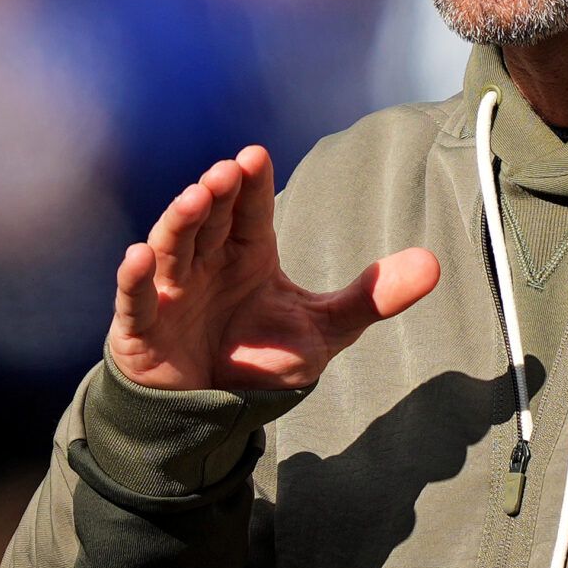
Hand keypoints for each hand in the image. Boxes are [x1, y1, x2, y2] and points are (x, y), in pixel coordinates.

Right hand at [109, 145, 439, 391]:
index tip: (254, 157)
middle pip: (210, 218)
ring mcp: (170, 292)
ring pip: (172, 247)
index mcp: (247, 253)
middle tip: (227, 170)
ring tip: (194, 196)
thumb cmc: (261, 357)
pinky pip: (133, 300)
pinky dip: (132, 279)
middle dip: (216, 193)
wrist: (215, 411)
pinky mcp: (141, 328)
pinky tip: (136, 255)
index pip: (249, 209)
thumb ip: (372, 297)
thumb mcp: (325, 330)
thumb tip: (435, 263)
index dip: (250, 183)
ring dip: (179, 220)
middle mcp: (206, 262)